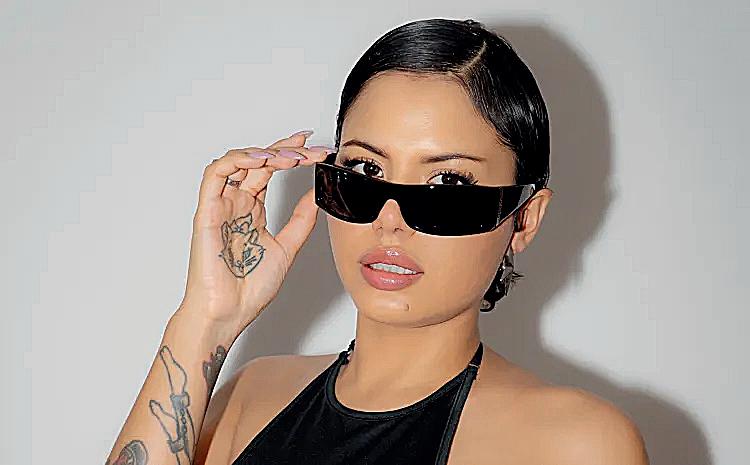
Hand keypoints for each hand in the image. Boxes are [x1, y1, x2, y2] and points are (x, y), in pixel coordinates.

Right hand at [177, 130, 331, 333]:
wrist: (228, 313)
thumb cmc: (249, 289)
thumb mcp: (287, 248)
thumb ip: (301, 220)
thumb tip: (316, 195)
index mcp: (252, 209)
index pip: (271, 170)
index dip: (292, 154)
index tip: (317, 148)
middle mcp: (236, 203)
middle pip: (258, 161)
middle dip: (287, 149)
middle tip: (312, 147)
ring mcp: (221, 205)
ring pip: (238, 161)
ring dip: (266, 152)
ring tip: (293, 156)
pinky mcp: (207, 211)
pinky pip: (216, 174)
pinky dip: (238, 160)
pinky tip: (263, 160)